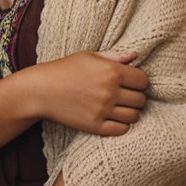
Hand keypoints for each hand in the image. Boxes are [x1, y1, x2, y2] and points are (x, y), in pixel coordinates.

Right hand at [22, 50, 147, 135]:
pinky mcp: (95, 125)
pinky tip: (114, 118)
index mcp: (111, 71)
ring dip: (131, 111)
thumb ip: (114, 56)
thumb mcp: (89, 57)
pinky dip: (121, 125)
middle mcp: (110, 91)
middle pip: (140, 99)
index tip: (132, 82)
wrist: (42, 90)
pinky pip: (121, 130)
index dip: (140, 81)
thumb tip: (135, 55)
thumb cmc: (65, 69)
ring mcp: (103, 110)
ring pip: (134, 116)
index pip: (143, 80)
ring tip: (121, 107)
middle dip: (136, 97)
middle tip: (126, 95)